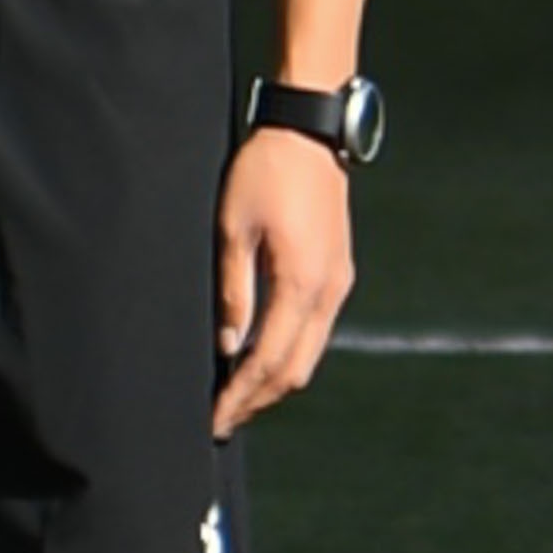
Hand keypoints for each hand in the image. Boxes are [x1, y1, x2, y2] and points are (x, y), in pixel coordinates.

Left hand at [212, 128, 356, 432]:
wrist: (309, 133)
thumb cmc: (264, 173)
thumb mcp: (233, 229)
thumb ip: (233, 291)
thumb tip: (230, 347)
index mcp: (301, 283)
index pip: (268, 361)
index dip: (239, 396)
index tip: (213, 419)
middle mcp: (328, 291)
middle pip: (296, 370)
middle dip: (258, 400)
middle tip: (222, 418)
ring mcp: (338, 283)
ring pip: (310, 354)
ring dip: (274, 380)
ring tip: (237, 394)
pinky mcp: (338, 272)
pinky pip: (316, 330)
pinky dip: (289, 353)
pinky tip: (261, 353)